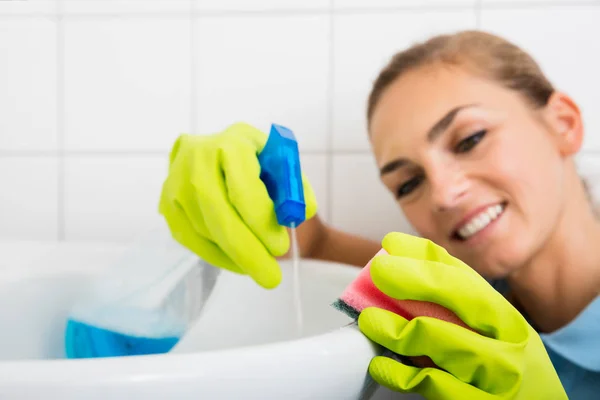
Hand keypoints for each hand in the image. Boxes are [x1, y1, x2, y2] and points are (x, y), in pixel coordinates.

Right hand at [158, 122, 317, 288]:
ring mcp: (175, 181)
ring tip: (260, 266)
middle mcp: (197, 157)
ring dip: (233, 254)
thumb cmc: (262, 165)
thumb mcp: (286, 170)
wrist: (226, 159)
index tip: (280, 247)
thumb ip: (295, 189)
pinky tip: (239, 264)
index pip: (242, 187)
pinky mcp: (167, 204)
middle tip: (270, 277)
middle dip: (246, 249)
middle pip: (217, 211)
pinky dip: (216, 256)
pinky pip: (189, 238)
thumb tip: (298, 214)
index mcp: (232, 142)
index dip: (260, 221)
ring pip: (203, 228)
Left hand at [357, 232, 566, 399]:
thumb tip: (406, 270)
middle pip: (468, 300)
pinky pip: (443, 388)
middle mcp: (510, 344)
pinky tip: (383, 366)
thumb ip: (456, 307)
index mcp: (508, 319)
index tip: (391, 244)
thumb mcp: (494, 336)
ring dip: (406, 330)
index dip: (426, 257)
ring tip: (371, 321)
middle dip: (421, 280)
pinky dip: (408, 375)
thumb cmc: (506, 373)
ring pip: (452, 345)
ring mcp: (501, 378)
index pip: (466, 277)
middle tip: (380, 271)